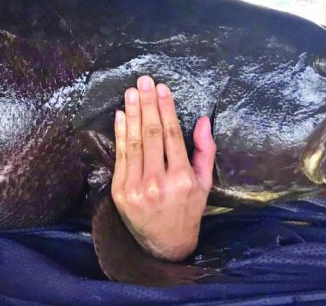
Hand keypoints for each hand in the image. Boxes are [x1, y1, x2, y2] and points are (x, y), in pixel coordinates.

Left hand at [111, 75, 214, 261]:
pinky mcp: (120, 192)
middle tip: (143, 81)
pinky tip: (121, 115)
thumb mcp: (204, 184)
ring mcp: (137, 187)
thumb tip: (203, 120)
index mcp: (182, 180)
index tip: (161, 88)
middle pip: (152, 134)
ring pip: (134, 142)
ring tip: (131, 92)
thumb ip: (205, 151)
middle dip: (147, 104)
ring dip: (132, 113)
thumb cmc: (188, 210)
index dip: (166, 109)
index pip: (172, 136)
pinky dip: (120, 133)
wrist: (164, 244)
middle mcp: (159, 183)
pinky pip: (121, 156)